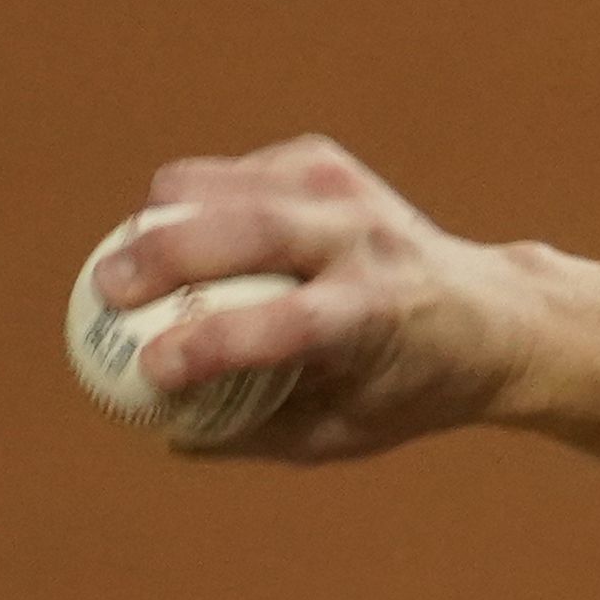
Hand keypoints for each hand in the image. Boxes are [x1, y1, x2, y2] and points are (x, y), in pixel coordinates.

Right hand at [100, 136, 544, 460]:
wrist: (493, 317)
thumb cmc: (406, 388)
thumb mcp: (346, 432)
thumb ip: (257, 434)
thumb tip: (165, 432)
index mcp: (376, 317)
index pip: (283, 326)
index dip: (210, 345)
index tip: (149, 371)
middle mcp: (366, 245)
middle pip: (254, 231)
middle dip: (167, 255)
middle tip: (106, 289)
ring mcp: (348, 195)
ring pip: (237, 186)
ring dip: (167, 214)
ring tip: (123, 254)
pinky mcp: (328, 165)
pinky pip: (241, 172)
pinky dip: (197, 195)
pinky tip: (182, 230)